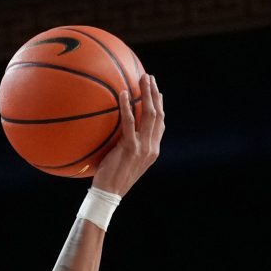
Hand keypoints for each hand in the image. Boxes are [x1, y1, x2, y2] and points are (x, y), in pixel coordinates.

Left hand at [89, 75, 165, 196]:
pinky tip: (123, 93)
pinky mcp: (130, 147)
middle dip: (155, 94)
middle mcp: (151, 147)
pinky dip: (127, 106)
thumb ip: (128, 145)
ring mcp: (143, 147)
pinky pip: (129, 122)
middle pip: (158, 115)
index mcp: (152, 150)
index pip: (160, 125)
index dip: (160, 107)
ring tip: (142, 78)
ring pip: (149, 114)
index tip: (158, 93)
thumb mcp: (125, 161)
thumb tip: (120, 131)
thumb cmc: (112, 178)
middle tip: (150, 77)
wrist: (109, 193)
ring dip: (147, 94)